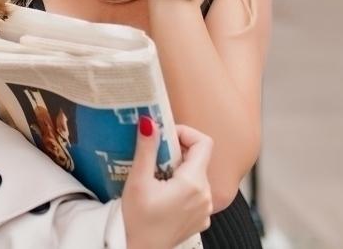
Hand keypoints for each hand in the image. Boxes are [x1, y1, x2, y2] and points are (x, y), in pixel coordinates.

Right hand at [121, 117, 212, 248]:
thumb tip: (150, 122)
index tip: (165, 136)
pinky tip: (163, 193)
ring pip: (197, 175)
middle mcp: (206, 195)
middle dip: (177, 152)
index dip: (185, 133)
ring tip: (156, 176)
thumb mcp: (138, 181)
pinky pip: (197, 192)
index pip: (204, 143)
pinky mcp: (200, 218)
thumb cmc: (137, 221)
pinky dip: (183, 186)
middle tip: (154, 156)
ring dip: (179, 169)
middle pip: (199, 159)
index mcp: (193, 183)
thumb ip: (147, 149)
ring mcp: (205, 208)